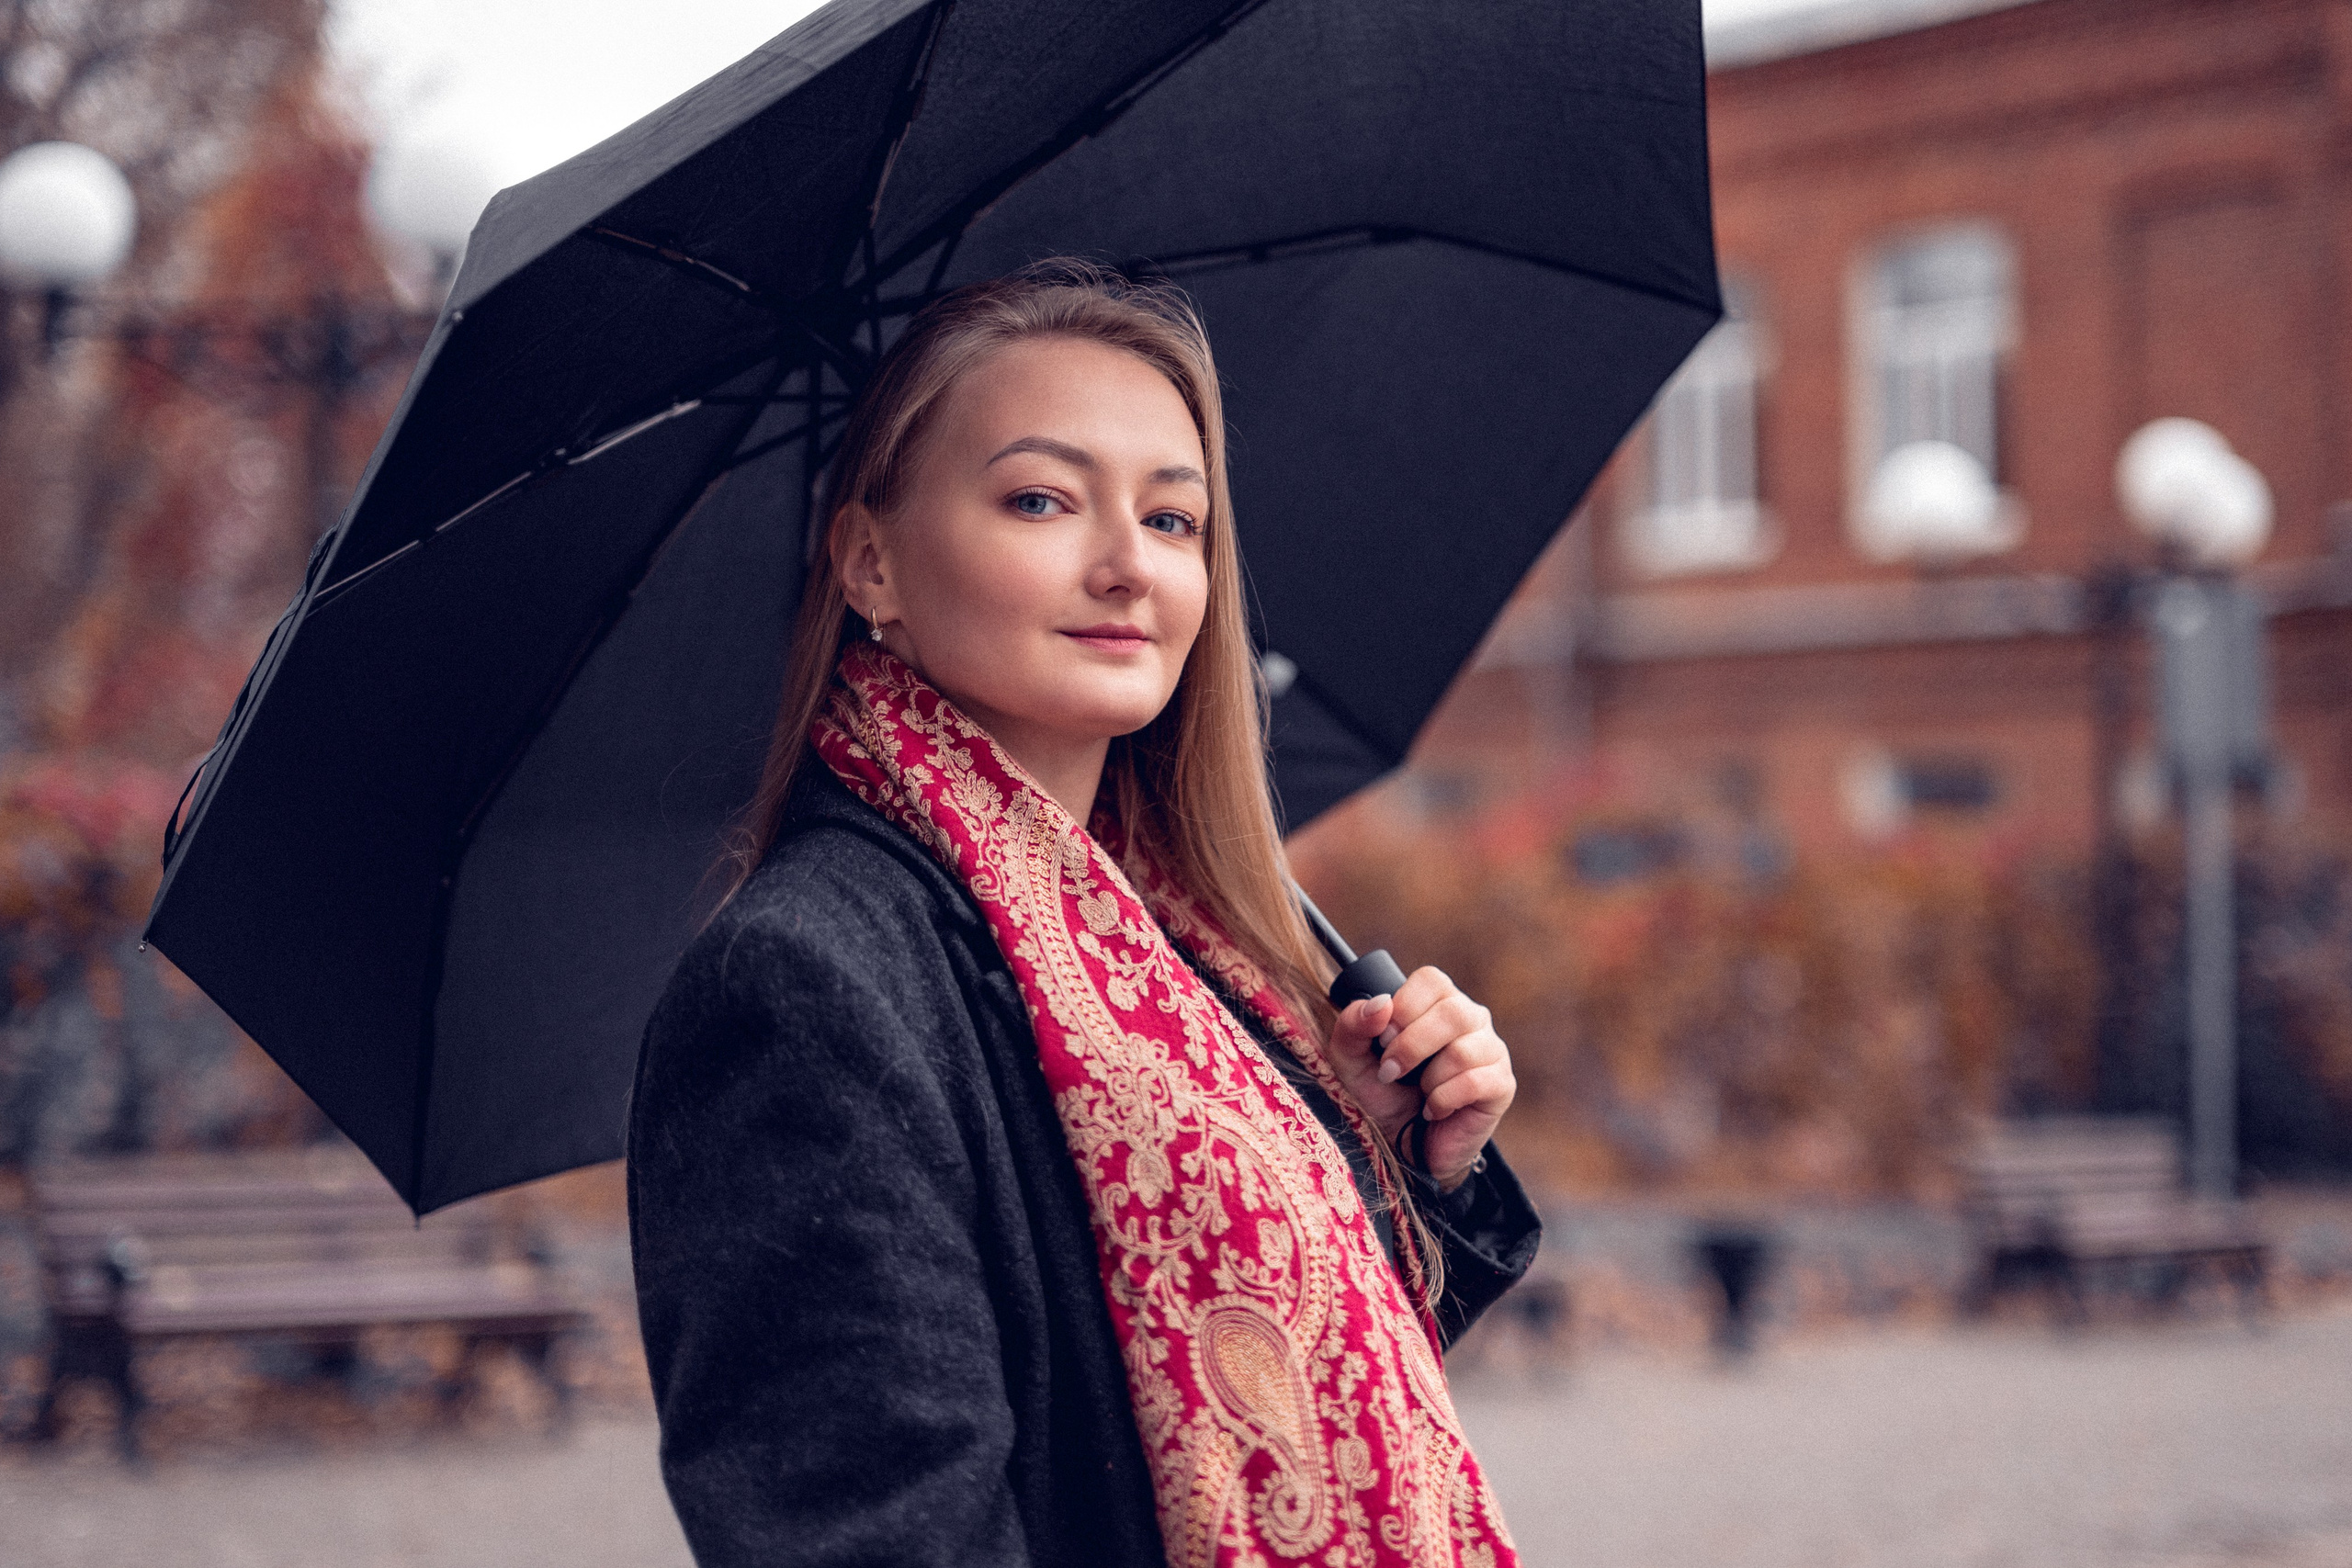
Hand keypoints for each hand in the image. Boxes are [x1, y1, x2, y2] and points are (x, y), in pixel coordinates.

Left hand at [1321, 967, 1514, 1191]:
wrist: (1402, 1147)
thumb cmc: (1380, 1094)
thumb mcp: (1351, 1059)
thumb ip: (1352, 1025)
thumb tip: (1379, 1004)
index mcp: (1437, 1002)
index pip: (1431, 979)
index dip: (1404, 1007)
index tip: (1382, 1038)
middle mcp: (1471, 1019)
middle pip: (1453, 1011)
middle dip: (1411, 1046)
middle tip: (1390, 1073)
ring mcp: (1491, 1051)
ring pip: (1464, 1050)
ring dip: (1428, 1079)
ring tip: (1418, 1093)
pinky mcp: (1501, 1085)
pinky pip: (1476, 1082)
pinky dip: (1444, 1100)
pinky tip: (1434, 1110)